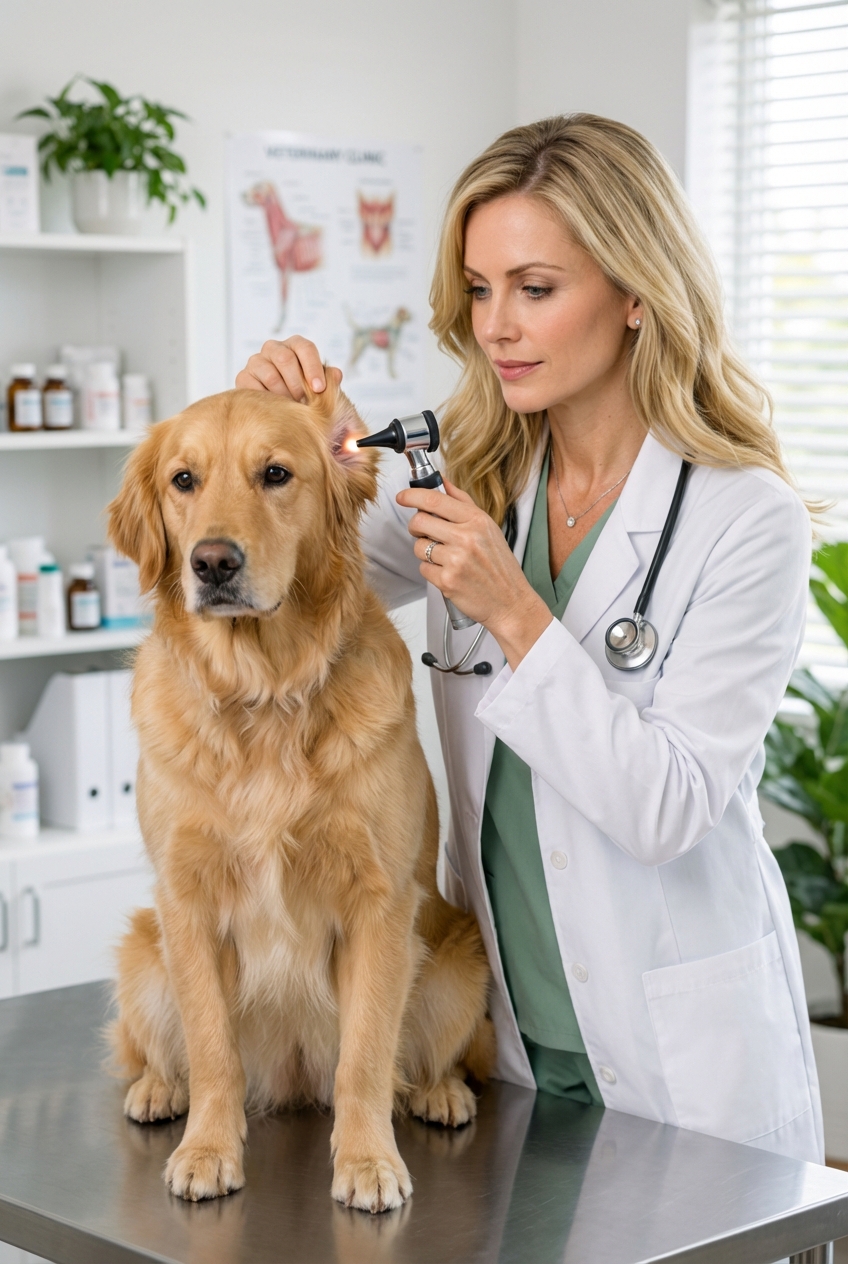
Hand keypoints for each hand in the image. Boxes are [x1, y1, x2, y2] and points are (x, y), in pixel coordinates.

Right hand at [235, 336, 342, 401]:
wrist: (278, 410)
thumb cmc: (304, 395)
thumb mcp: (319, 388)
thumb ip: (329, 381)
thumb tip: (336, 374)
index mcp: (295, 346)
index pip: (305, 347)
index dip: (313, 367)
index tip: (319, 389)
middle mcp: (274, 348)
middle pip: (285, 358)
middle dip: (297, 384)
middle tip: (304, 404)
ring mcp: (256, 361)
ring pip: (270, 374)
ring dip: (283, 395)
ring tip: (291, 410)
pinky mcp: (243, 376)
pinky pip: (253, 387)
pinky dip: (266, 400)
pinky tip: (274, 410)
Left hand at [397, 480, 552, 669]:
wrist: (511, 602)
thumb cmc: (500, 567)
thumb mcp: (489, 528)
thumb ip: (464, 503)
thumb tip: (443, 482)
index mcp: (476, 521)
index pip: (434, 500)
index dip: (412, 496)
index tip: (403, 497)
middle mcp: (466, 538)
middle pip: (419, 522)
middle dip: (416, 527)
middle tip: (423, 532)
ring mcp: (455, 560)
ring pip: (419, 547)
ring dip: (425, 552)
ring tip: (445, 558)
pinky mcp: (447, 581)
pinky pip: (423, 569)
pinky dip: (431, 571)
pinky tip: (448, 573)